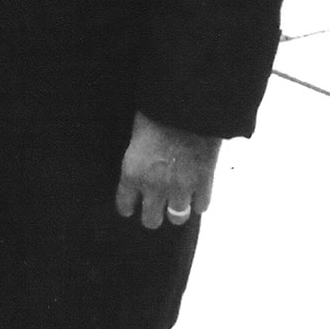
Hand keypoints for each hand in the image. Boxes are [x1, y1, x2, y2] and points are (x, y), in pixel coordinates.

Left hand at [114, 111, 221, 229]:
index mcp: (132, 173)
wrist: (188, 109)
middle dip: (152, 214)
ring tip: (177, 203)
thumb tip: (141, 167)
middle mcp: (155, 187)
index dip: (128, 206)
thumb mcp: (136, 137)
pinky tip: (196, 194)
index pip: (125, 205)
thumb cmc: (156, 114)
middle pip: (151, 220)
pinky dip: (199, 202)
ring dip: (176, 211)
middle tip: (155, 207)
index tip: (130, 206)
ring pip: (177, 218)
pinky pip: (201, 206)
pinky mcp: (204, 184)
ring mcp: (181, 189)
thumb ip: (138, 160)